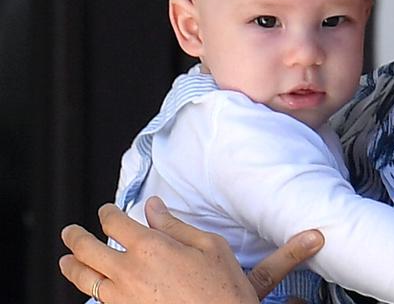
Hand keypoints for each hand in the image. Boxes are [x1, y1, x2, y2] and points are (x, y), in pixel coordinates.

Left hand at [58, 197, 323, 303]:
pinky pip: (97, 301)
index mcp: (151, 247)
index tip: (105, 210)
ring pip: (84, 279)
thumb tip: (153, 206)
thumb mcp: (208, 245)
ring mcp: (122, 298)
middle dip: (75, 237)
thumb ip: (174, 225)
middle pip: (88, 250)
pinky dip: (89, 291)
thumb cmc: (221, 287)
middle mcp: (129, 272)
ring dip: (71, 266)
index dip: (106, 213)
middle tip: (70, 232)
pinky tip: (91, 288)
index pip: (115, 223)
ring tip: (66, 261)